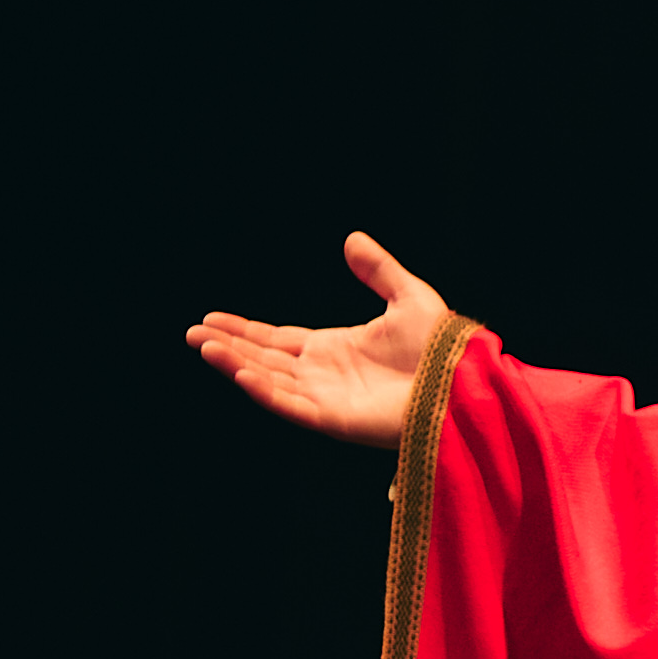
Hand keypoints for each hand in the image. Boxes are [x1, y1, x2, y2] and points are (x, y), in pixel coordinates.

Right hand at [187, 232, 448, 447]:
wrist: (465, 382)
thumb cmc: (444, 348)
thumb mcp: (408, 297)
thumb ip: (378, 270)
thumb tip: (352, 238)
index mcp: (335, 349)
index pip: (277, 340)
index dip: (244, 330)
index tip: (210, 318)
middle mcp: (323, 376)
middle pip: (264, 359)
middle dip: (227, 346)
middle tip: (192, 333)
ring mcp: (326, 399)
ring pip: (269, 380)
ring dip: (235, 363)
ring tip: (204, 346)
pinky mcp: (335, 419)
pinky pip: (290, 405)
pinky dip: (263, 390)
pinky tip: (238, 370)